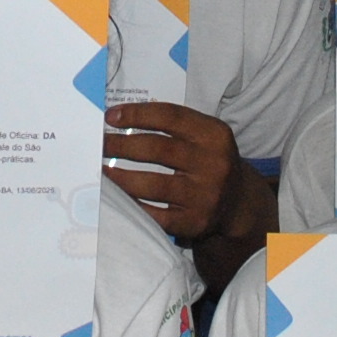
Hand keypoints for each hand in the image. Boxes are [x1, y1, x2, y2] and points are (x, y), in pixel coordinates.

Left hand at [104, 99, 247, 240]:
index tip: (111, 117)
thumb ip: (172, 125)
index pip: (170, 116)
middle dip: (121, 146)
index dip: (137, 114)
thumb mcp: (203, 136)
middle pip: (157, 149)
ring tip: (101, 171)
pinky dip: (132, 205)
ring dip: (120, 177)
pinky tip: (116, 197)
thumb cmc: (208, 161)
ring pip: (152, 184)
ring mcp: (204, 196)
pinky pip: (155, 215)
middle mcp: (213, 164)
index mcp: (214, 135)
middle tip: (99, 144)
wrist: (237, 202)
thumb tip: (121, 119)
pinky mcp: (194, 222)